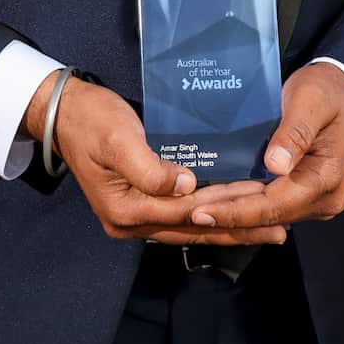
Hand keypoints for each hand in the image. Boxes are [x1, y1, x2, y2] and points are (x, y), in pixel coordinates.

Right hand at [22, 73, 282, 246]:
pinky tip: (235, 216)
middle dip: (238, 230)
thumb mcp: (118, 139)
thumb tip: (187, 186)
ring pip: (191, 227)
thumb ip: (149, 168)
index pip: (185, 210)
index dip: (225, 204)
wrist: (64, 113)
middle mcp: (130, 223)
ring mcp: (135, 217)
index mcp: (124, 210)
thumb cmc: (91, 121)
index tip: (261, 197)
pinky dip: (210, 217)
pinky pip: (181, 216)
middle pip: (193, 229)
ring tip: (267, 230)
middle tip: (280, 229)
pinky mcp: (141, 205)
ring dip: (229, 229)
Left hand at [182, 63, 343, 236]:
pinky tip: (211, 198)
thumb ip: (295, 132)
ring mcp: (312, 201)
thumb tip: (275, 165)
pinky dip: (240, 202)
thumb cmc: (326, 92)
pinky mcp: (301, 194)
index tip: (200, 211)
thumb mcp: (310, 102)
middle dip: (224, 214)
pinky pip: (267, 203)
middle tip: (183, 212)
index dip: (235, 211)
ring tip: (189, 208)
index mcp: (326, 180)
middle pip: (265, 215)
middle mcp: (321, 199)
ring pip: (263, 213)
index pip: (273, 205)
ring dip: (228, 210)